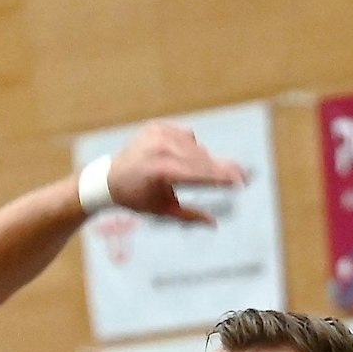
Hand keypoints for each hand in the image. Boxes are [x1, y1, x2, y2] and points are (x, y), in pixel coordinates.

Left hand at [105, 122, 248, 224]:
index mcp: (161, 172)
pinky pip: (186, 137)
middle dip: (222, 169)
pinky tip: (183, 159)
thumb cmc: (137, 199)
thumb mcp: (163, 211)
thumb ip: (189, 217)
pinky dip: (190, 148)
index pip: (200, 174)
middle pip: (202, 160)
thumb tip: (214, 224)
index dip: (223, 177)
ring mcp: (157, 135)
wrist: (108, 179)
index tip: (242, 181)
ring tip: (211, 173)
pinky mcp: (157, 127)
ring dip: (205, 161)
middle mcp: (160, 149)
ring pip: (196, 148)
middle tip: (244, 177)